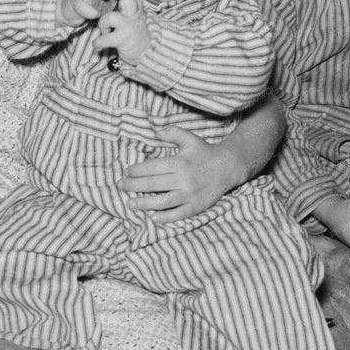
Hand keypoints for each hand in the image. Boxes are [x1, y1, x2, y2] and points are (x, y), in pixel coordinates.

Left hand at [96, 0, 150, 65]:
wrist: (144, 52)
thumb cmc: (133, 31)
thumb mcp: (133, 14)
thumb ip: (124, 3)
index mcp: (137, 8)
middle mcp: (135, 15)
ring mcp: (129, 28)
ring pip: (111, 17)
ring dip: (102, 23)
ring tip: (104, 29)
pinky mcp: (122, 40)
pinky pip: (104, 38)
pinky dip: (98, 42)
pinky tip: (97, 44)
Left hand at [118, 125, 240, 222]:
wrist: (229, 166)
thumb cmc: (205, 152)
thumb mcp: (190, 139)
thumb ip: (173, 133)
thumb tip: (156, 132)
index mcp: (180, 163)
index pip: (153, 168)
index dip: (137, 170)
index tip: (126, 172)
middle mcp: (184, 179)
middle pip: (153, 184)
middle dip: (134, 186)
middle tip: (121, 186)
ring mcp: (190, 194)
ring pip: (163, 201)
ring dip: (144, 203)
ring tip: (130, 204)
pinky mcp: (197, 206)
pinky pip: (179, 214)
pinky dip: (166, 217)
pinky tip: (152, 217)